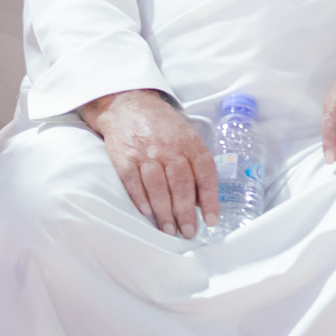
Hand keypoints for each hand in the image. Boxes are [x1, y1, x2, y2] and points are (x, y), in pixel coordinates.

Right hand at [80, 89, 218, 237]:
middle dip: (185, 212)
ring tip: (169, 229)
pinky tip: (147, 213)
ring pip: (157, 186)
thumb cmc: (161, 125)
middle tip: (188, 232)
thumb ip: (195, 165)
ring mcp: (145, 151)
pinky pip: (132, 181)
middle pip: (181, 183)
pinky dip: (140, 199)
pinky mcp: (124, 156)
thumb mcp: (185, 136)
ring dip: (164, 211)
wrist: (127, 104)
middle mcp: (168, 146)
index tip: (211, 220)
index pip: (205, 171)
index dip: (210, 198)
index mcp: (189, 141)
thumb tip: (202, 201)